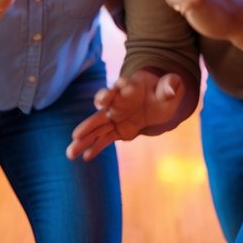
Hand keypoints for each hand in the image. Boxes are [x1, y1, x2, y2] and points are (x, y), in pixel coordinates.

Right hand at [67, 70, 185, 160]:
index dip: (111, 92)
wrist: (159, 100)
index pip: (119, 87)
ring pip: (98, 128)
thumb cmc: (164, 90)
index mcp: (130, 86)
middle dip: (89, 123)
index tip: (104, 100)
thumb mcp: (171, 86)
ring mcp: (116, 116)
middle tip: (76, 134)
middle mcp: (118, 101)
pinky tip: (85, 157)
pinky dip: (96, 147)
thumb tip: (173, 87)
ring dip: (84, 139)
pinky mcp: (119, 129)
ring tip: (70, 152)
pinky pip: (105, 139)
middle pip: (101, 112)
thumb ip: (170, 86)